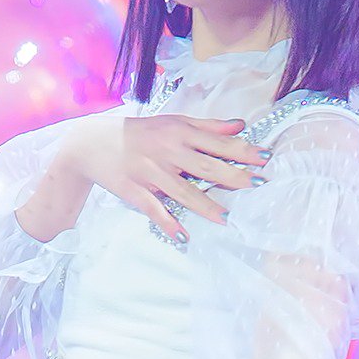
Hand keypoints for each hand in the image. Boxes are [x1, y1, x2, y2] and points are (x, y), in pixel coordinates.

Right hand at [58, 110, 270, 241]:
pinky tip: (183, 236)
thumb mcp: (173, 123)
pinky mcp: (134, 190)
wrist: (93, 143)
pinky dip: (167, 222)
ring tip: (226, 219)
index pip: (217, 143)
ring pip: (181, 191)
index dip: (242, 151)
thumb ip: (208, 127)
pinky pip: (153, 208)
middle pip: (204, 166)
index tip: (265, 158)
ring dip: (204, 205)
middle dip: (231, 176)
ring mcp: (150, 172)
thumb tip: (241, 126)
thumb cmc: (140, 133)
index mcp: (179, 133)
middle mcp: (167, 151)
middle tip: (255, 186)